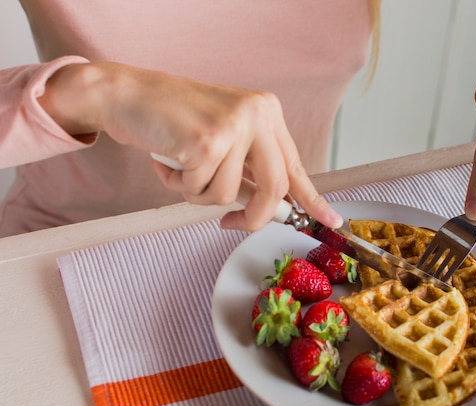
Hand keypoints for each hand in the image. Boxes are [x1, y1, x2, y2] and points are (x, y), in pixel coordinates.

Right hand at [37, 62, 342, 230]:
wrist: (129, 94)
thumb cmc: (173, 119)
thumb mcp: (224, 137)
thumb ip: (250, 168)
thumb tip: (273, 208)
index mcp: (267, 113)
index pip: (295, 165)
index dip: (312, 198)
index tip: (330, 221)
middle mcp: (257, 114)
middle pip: (273, 189)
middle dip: (253, 218)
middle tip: (230, 224)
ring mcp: (234, 126)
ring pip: (229, 195)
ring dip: (199, 192)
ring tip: (182, 166)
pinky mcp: (208, 141)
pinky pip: (199, 190)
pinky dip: (178, 185)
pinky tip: (168, 160)